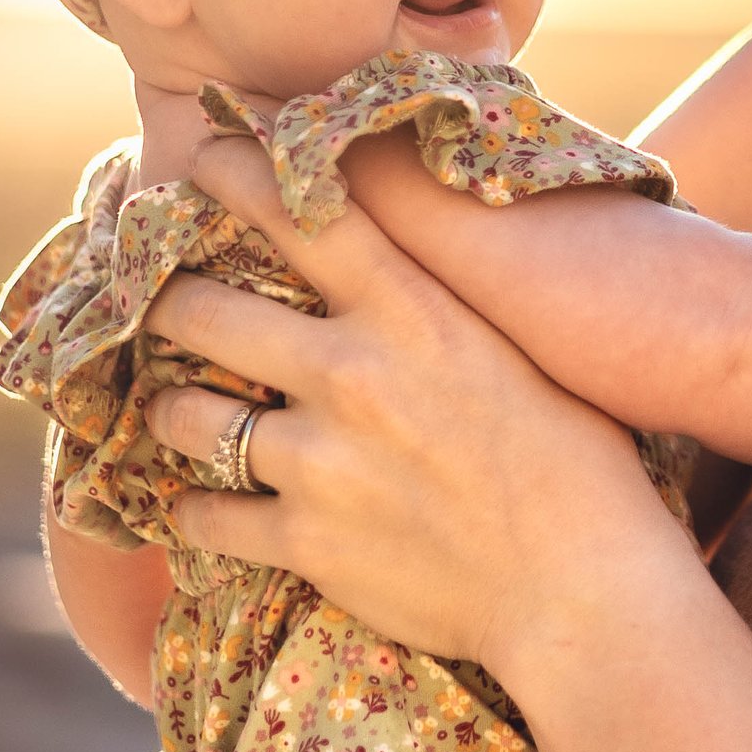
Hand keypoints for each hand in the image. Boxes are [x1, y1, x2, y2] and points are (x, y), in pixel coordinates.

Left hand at [137, 131, 692, 679]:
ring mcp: (321, 460)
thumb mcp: (522, 348)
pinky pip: (204, 520)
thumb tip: (411, 251)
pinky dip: (197, 515)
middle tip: (166, 305)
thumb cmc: (580, 463)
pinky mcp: (306, 541)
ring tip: (182, 412)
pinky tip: (205, 510)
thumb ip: (450, 300)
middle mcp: (352, 372)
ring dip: (176, 412)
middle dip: (171, 303)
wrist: (584, 591)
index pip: (295, 209)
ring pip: (186, 416)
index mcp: (412, 309)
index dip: (232, 173)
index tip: (203, 160)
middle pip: (203, 310)